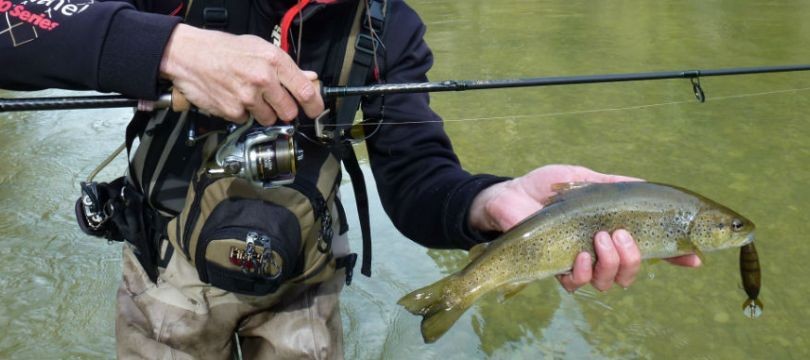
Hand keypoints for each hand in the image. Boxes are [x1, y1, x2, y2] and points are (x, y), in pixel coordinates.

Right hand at [159, 24, 323, 125]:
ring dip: (262, 112)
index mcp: (274, 61)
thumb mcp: (258, 48)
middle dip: (284, 109)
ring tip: (248, 95)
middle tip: (272, 100)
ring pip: (269, 119)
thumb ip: (285, 66)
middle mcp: (263, 79)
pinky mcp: (233, 111)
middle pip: (289, 111)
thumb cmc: (223, 49)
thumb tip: (308, 78)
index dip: (314, 105)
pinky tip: (233, 97)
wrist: (188, 54)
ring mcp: (247, 97)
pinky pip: (247, 120)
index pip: (305, 91)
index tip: (315, 111)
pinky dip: (242, 113)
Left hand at [469, 164, 700, 291]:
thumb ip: (615, 183)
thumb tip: (645, 183)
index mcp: (612, 230)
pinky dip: (584, 271)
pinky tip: (579, 255)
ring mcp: (580, 263)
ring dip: (612, 263)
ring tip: (599, 239)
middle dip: (634, 258)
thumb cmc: (543, 187)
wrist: (506, 197)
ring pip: (611, 282)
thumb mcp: (584, 178)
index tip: (696, 257)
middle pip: (633, 272)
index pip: (651, 249)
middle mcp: (600, 252)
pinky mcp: (556, 271)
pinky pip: (579, 284)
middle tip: (618, 235)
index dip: (676, 256)